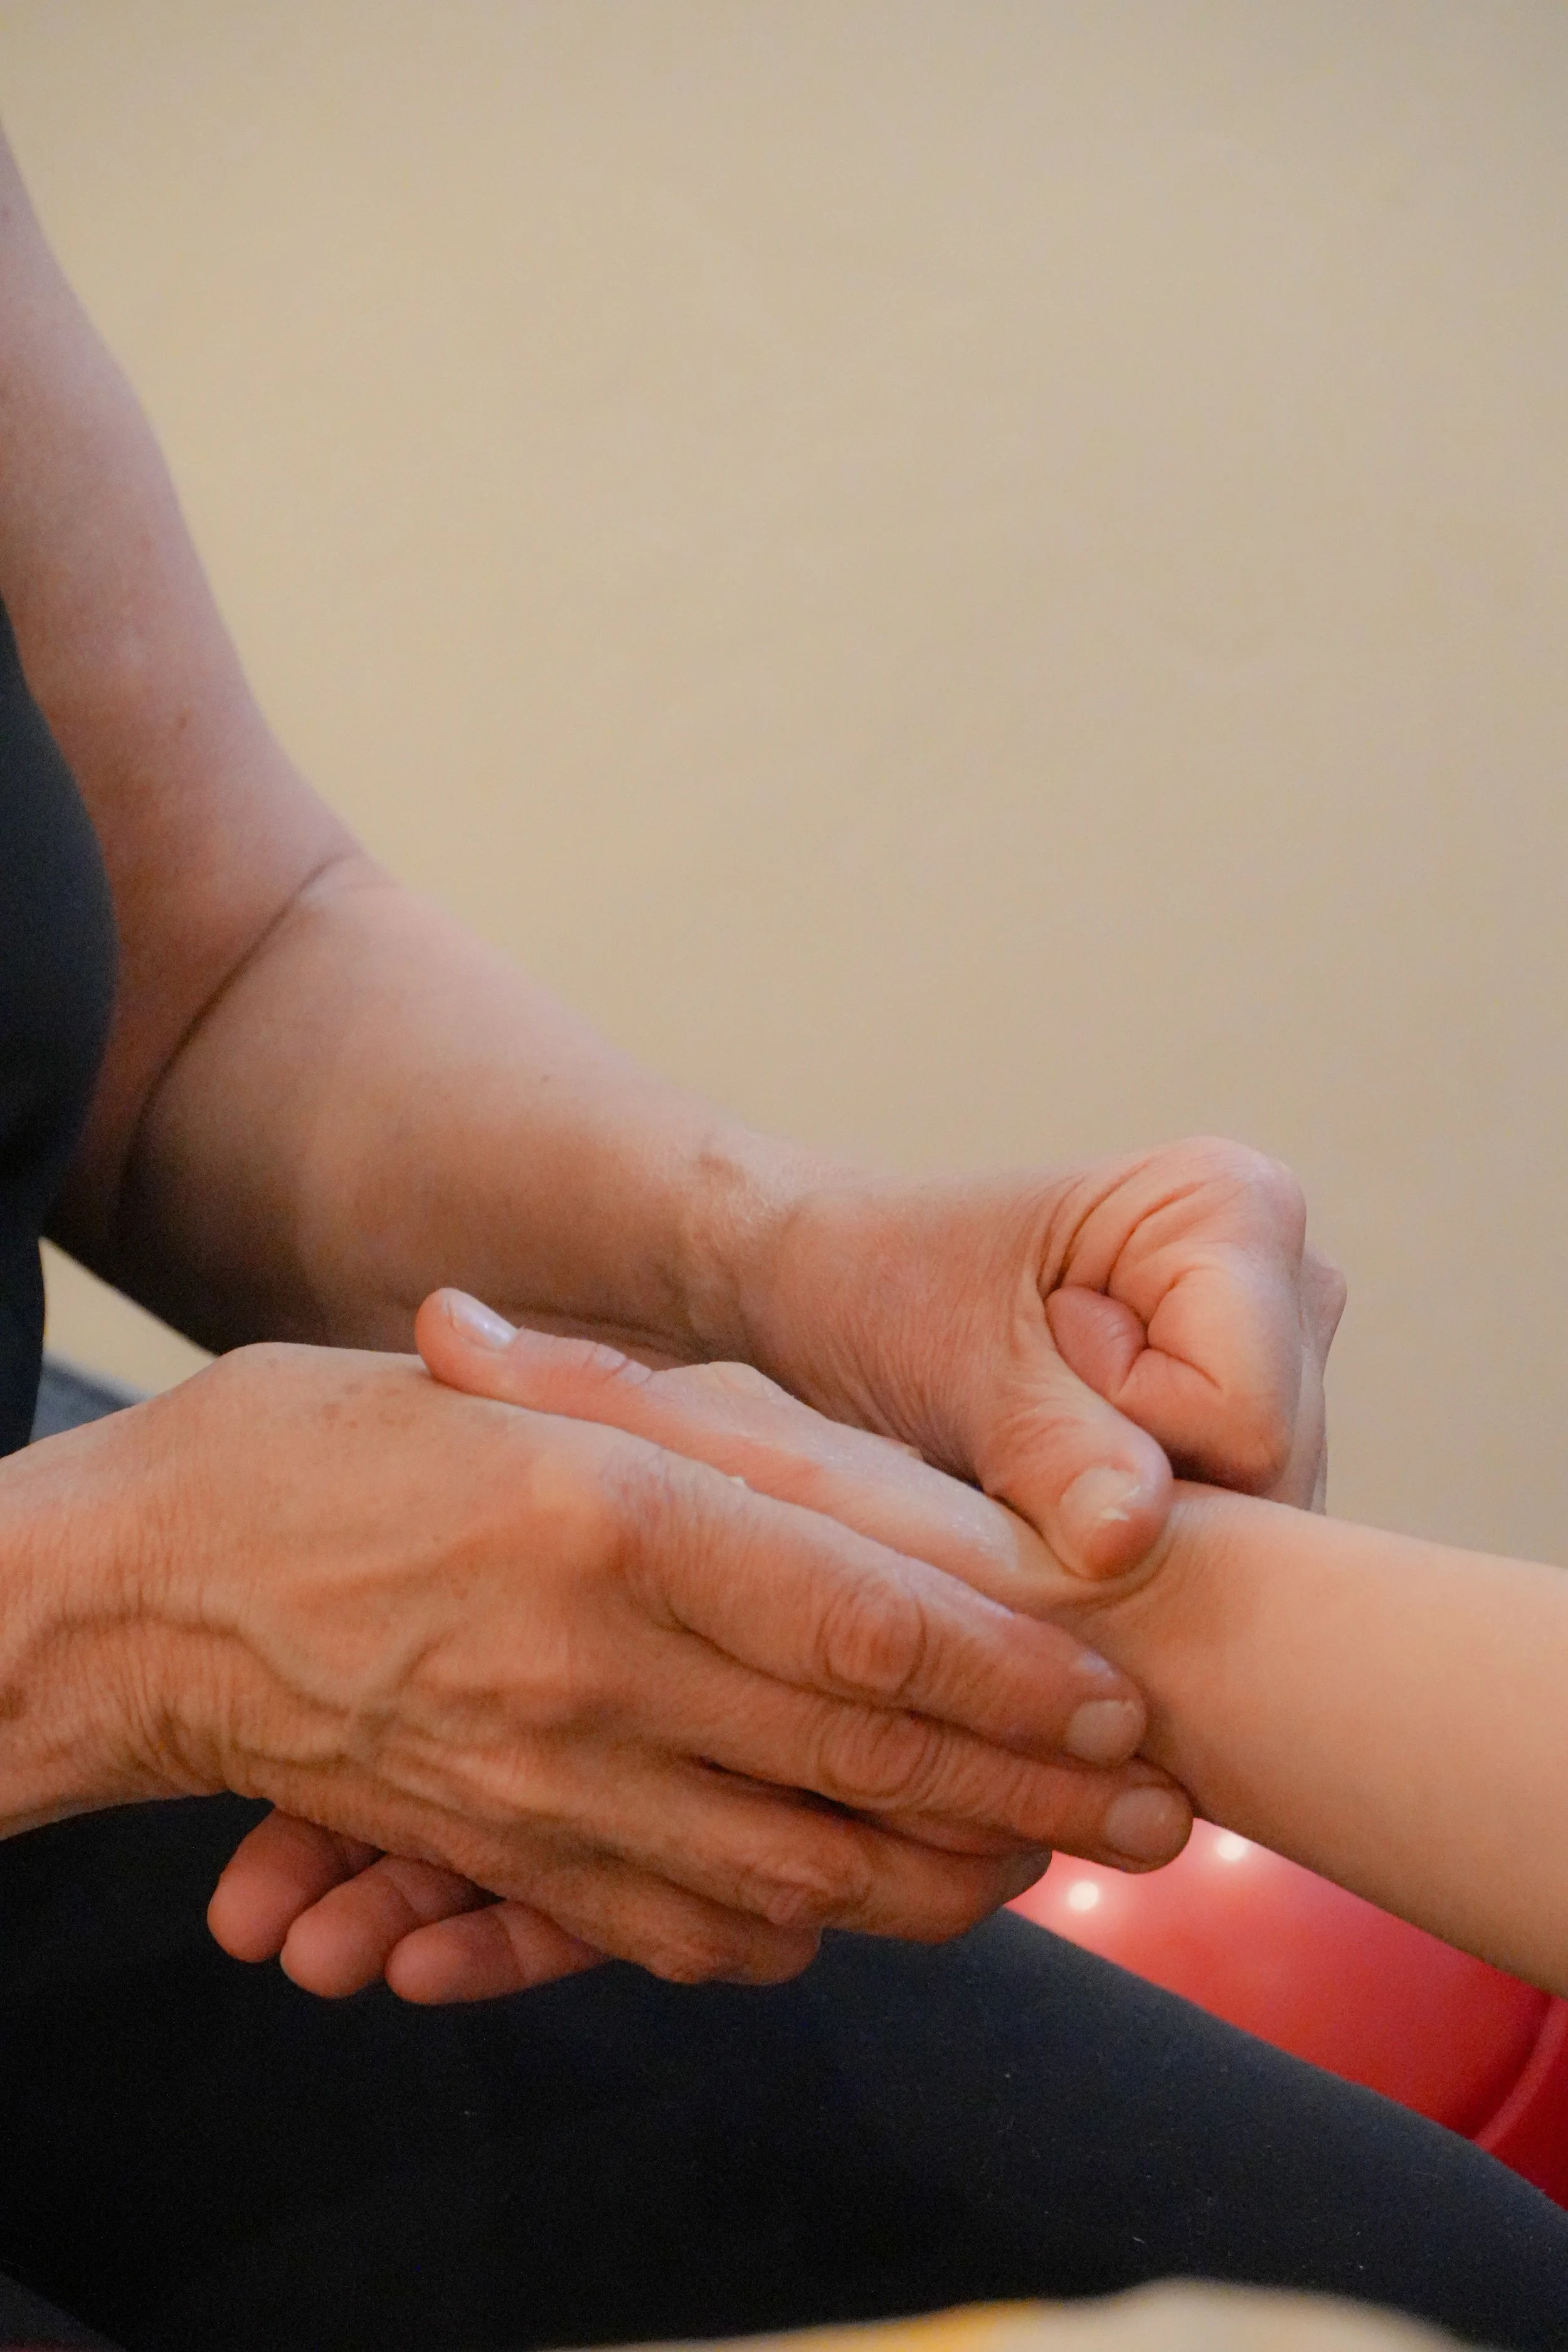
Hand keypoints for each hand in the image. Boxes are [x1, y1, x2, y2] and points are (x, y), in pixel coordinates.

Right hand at [195, 1333, 1185, 1995]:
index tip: (1124, 1699)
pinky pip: (686, 1929)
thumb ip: (697, 1442)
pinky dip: (802, 1927)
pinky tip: (867, 1903)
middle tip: (1162, 1815)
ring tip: (1054, 1865)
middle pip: (868, 1758)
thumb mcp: (522, 1397)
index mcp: (614, 1519)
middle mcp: (594, 1668)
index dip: (1017, 1673)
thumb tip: (877, 1508)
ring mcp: (546, 1784)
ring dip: (948, 1877)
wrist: (151, 1592)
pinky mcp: (506, 1857)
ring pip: (802, 1869)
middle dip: (1038, 1795)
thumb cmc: (338, 1454)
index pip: (869, 1621)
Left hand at [736, 1136, 1345, 1575]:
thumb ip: (1047, 1448)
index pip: (1246, 1421)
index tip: (1028, 1375)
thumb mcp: (949, 1364)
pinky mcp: (1252, 1422)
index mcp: (1238, 1208)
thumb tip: (1129, 1540)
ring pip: (1254, 1519)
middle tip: (1024, 1426)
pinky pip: (1230, 1531)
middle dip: (1140, 1495)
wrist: (831, 1284)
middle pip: (1268, 1477)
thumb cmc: (879, 1288)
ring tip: (1039, 1451)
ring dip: (1134, 1520)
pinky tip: (1068, 1482)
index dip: (1129, 1441)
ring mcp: (1284, 1356)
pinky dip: (1137, 1532)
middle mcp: (1293, 1276)